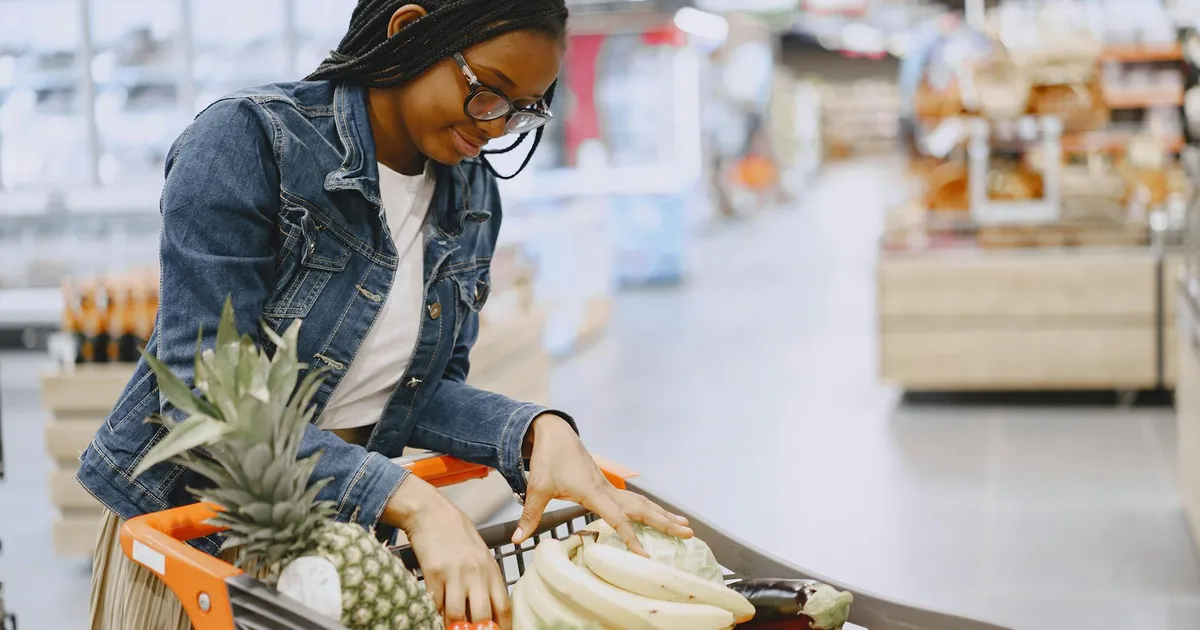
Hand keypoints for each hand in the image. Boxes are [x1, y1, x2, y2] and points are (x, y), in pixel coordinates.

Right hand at [383, 475, 510, 628]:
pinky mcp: (433, 573)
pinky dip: (435, 615)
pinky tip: (436, 617)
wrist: (433, 514)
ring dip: (455, 628)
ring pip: (457, 616)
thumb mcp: (480, 556)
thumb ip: (486, 582)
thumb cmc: (458, 535)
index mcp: (491, 570)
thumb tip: (489, 612)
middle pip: (483, 616)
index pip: (503, 607)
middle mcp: (476, 573)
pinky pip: (435, 604)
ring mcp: (455, 574)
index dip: (503, 628)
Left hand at [511, 414, 693, 554]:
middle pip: (642, 509)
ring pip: (642, 503)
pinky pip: (634, 500)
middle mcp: (606, 489)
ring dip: (663, 515)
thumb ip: (530, 515)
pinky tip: (660, 517)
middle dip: (665, 522)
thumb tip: (517, 540)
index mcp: (592, 492)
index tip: (644, 555)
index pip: (617, 518)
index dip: (631, 537)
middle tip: (689, 534)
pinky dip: (651, 510)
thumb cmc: (547, 460)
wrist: (555, 432)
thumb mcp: (537, 488)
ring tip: (686, 527)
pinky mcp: (607, 486)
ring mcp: (609, 487)